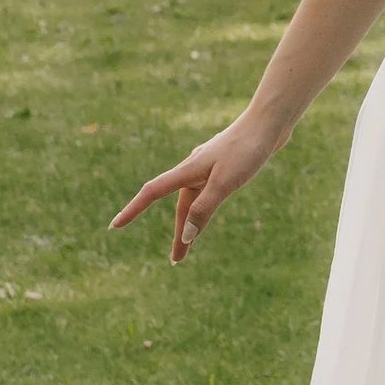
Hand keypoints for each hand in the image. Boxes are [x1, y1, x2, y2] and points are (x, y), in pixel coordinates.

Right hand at [112, 112, 281, 263]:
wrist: (270, 123)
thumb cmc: (247, 150)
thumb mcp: (224, 184)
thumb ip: (203, 209)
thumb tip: (185, 237)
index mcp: (188, 170)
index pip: (151, 192)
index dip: (132, 210)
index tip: (114, 226)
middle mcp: (194, 168)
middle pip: (179, 206)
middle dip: (177, 233)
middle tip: (176, 261)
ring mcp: (209, 167)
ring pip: (195, 200)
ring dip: (192, 223)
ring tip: (192, 246)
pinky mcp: (224, 166)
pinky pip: (208, 192)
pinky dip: (204, 208)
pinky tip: (207, 211)